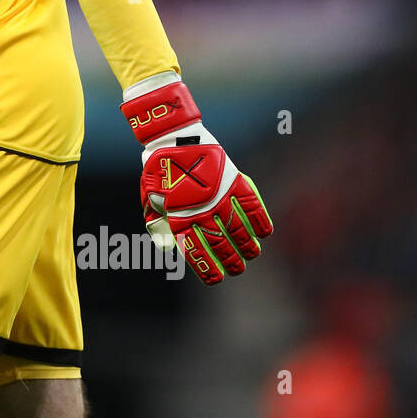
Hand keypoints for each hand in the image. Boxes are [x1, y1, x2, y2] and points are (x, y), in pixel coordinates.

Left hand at [121, 73, 273, 283]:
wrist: (171, 137)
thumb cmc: (158, 170)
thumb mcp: (150, 199)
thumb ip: (158, 224)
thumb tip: (169, 248)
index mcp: (179, 218)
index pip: (197, 253)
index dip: (209, 269)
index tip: (217, 279)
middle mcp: (201, 211)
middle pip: (221, 245)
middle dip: (232, 262)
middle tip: (238, 270)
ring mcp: (219, 196)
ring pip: (239, 230)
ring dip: (248, 246)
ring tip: (253, 254)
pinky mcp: (233, 180)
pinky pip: (252, 205)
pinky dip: (260, 220)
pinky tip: (265, 232)